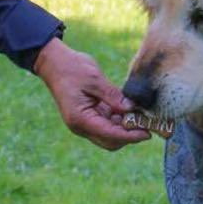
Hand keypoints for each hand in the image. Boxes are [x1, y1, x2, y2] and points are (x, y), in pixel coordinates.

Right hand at [33, 38, 150, 150]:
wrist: (54, 62)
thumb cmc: (72, 68)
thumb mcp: (95, 79)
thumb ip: (113, 96)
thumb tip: (131, 109)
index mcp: (80, 119)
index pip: (110, 134)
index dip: (130, 136)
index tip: (147, 133)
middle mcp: (81, 126)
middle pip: (110, 141)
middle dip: (130, 135)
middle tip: (148, 125)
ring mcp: (83, 122)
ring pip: (109, 135)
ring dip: (125, 128)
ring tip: (142, 116)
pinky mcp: (87, 116)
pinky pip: (106, 124)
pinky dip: (119, 120)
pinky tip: (130, 111)